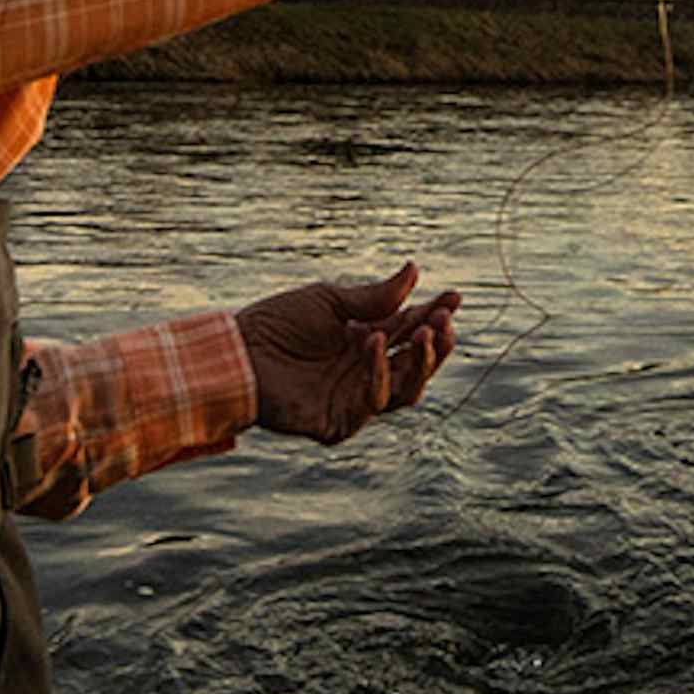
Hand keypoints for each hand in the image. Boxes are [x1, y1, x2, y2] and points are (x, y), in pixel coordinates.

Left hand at [240, 261, 460, 444]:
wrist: (238, 352)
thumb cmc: (277, 324)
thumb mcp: (330, 301)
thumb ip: (375, 297)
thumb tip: (415, 271)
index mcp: (365, 341)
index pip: (411, 331)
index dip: (435, 316)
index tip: (454, 297)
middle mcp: (365, 373)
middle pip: (417, 365)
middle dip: (435, 343)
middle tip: (441, 320)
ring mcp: (354, 399)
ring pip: (406, 390)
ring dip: (419, 362)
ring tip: (421, 332)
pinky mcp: (339, 422)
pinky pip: (373, 404)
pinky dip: (378, 374)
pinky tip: (372, 345)